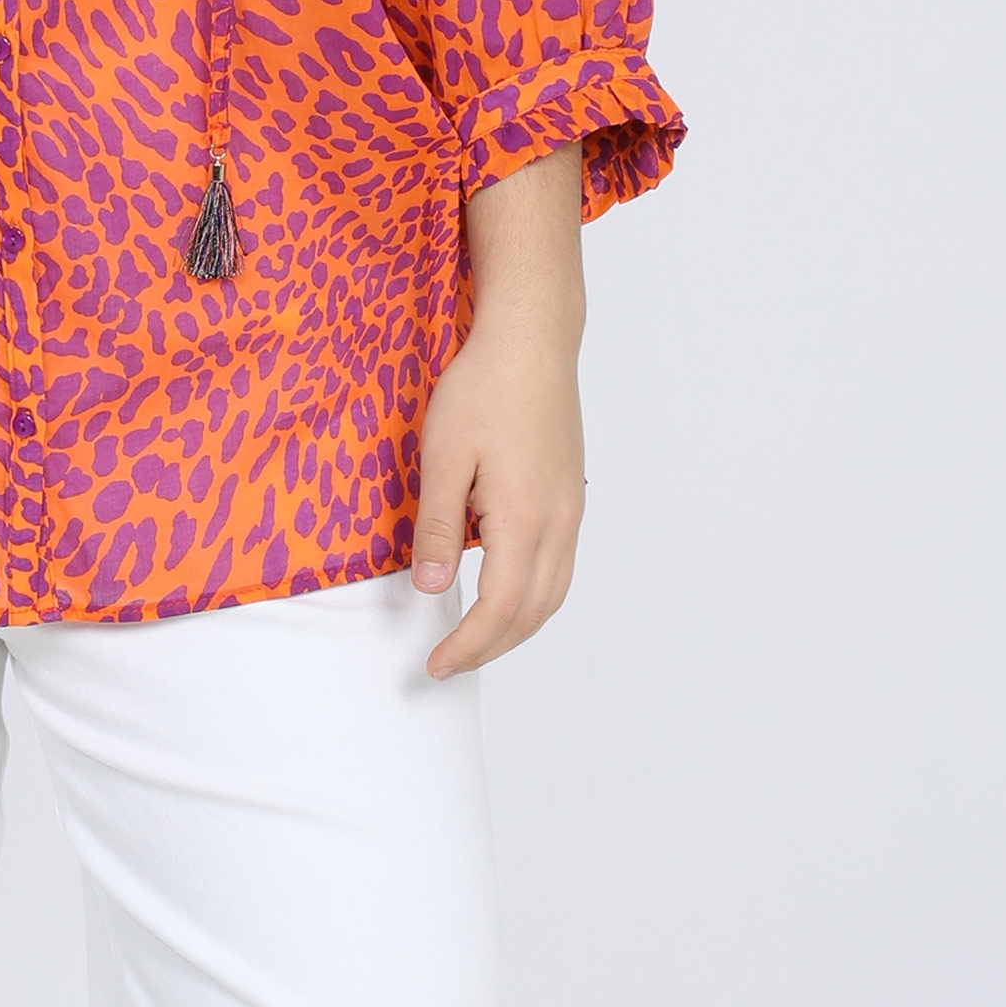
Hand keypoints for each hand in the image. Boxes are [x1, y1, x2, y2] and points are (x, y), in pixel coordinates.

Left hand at [411, 147, 586, 680]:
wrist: (532, 340)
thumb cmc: (483, 389)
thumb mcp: (443, 457)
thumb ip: (440, 528)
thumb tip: (434, 588)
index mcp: (525, 519)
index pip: (500, 608)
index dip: (469, 646)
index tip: (436, 666)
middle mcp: (559, 522)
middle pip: (534, 612)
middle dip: (491, 647)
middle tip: (449, 663)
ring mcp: (571, 509)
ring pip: (554, 593)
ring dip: (517, 626)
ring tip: (476, 638)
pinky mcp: (571, 494)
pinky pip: (560, 566)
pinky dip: (534, 595)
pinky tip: (505, 589)